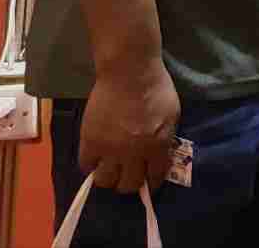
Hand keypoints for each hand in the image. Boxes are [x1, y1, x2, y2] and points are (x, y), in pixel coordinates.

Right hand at [79, 59, 178, 192]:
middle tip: (126, 176)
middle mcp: (134, 153)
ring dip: (108, 178)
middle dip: (129, 183)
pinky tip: (95, 158)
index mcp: (158, 146)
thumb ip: (166, 139)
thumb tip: (160, 157)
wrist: (129, 72)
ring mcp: (110, 149)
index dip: (151, 184)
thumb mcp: (172, 115)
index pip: (154, 178)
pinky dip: (90, 165)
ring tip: (109, 169)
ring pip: (105, 181)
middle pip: (128, 186)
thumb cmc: (156, 88)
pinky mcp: (90, 141)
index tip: (147, 184)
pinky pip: (86, 166)